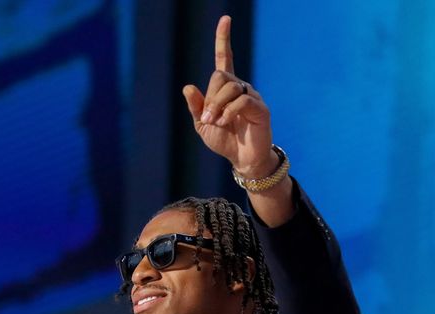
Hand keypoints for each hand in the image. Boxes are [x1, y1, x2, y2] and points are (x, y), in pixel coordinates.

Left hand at [181, 16, 275, 177]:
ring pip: (230, 87)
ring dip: (216, 106)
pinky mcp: (260, 108)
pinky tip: (226, 122)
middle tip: (207, 118)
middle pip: (220, 76)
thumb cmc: (224, 140)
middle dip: (209, 97)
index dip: (223, 40)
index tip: (225, 19)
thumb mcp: (202, 125)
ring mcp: (251, 96)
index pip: (224, 59)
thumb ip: (196, 107)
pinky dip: (228, 112)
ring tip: (216, 122)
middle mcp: (240, 88)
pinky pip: (241, 101)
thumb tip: (188, 87)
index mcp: (225, 89)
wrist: (242, 159)